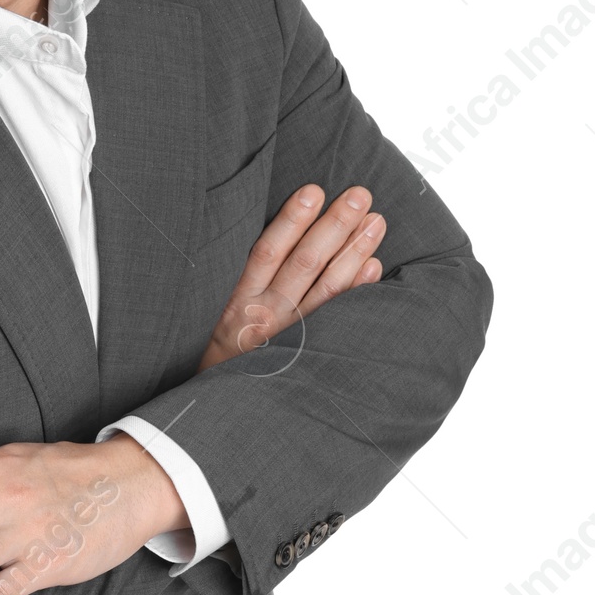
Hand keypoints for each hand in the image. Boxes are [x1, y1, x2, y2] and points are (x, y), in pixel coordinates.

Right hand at [200, 182, 384, 369]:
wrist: (223, 403)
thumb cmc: (225, 349)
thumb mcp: (219, 311)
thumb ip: (248, 277)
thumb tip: (287, 232)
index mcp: (239, 301)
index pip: (267, 252)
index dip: (291, 220)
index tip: (313, 191)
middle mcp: (266, 317)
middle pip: (305, 263)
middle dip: (335, 225)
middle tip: (359, 196)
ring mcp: (291, 337)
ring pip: (327, 288)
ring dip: (354, 251)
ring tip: (376, 222)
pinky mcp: (309, 353)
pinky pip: (338, 318)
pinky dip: (357, 290)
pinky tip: (374, 266)